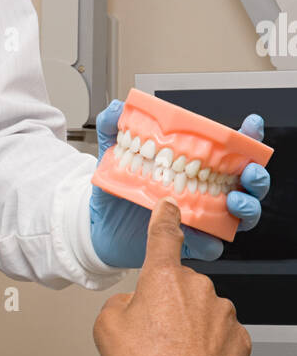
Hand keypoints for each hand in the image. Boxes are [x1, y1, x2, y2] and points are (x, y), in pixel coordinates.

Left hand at [89, 99, 270, 268]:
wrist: (99, 226)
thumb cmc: (116, 188)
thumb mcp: (113, 153)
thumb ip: (114, 127)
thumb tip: (116, 109)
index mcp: (195, 164)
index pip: (230, 149)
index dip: (247, 138)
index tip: (251, 126)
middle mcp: (206, 190)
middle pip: (247, 182)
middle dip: (256, 176)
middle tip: (248, 172)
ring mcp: (202, 216)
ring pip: (242, 215)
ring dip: (246, 208)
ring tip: (233, 201)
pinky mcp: (192, 242)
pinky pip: (212, 245)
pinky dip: (211, 241)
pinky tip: (201, 233)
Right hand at [93, 198, 251, 355]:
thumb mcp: (107, 329)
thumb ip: (119, 304)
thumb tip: (131, 305)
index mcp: (162, 278)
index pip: (162, 236)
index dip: (163, 219)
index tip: (169, 207)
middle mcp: (198, 289)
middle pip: (178, 287)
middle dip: (166, 306)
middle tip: (151, 338)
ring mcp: (222, 313)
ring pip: (201, 312)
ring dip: (187, 328)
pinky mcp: (239, 338)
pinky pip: (219, 335)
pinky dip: (207, 347)